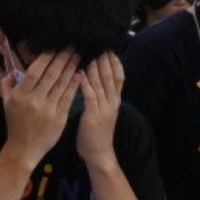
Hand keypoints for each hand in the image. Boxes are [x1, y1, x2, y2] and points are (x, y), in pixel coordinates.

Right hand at [0, 49, 80, 169]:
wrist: (24, 148)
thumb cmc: (15, 124)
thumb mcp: (6, 103)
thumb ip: (7, 84)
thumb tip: (12, 71)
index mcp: (20, 95)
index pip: (35, 71)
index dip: (46, 58)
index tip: (55, 47)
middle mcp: (34, 100)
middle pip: (51, 75)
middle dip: (62, 59)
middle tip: (71, 47)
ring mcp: (48, 109)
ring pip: (61, 84)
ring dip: (71, 69)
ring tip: (77, 57)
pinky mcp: (60, 117)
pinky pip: (68, 98)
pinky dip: (74, 85)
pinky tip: (80, 75)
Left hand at [76, 52, 124, 166]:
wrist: (99, 153)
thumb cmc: (96, 131)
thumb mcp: (103, 110)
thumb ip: (101, 95)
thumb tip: (94, 78)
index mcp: (114, 100)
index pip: (118, 77)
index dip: (115, 63)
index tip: (110, 49)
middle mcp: (112, 102)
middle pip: (111, 77)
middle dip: (106, 61)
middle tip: (100, 46)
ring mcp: (104, 109)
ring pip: (101, 84)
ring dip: (96, 68)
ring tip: (91, 54)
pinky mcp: (93, 116)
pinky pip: (90, 96)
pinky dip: (86, 84)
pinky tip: (80, 74)